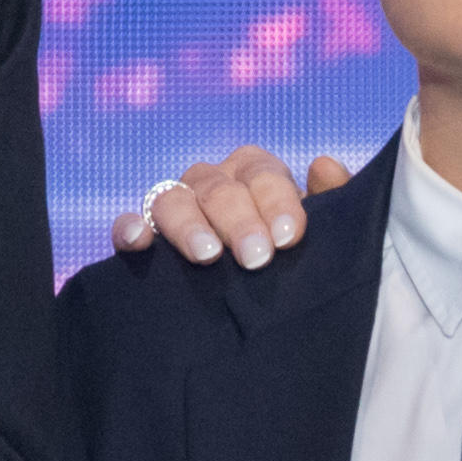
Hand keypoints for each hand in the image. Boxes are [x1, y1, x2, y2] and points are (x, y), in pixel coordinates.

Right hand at [112, 143, 342, 265]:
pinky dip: (130, 228)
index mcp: (255, 173)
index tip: (288, 237)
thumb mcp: (320, 227)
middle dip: (240, 222)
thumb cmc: (290, 249)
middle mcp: (213, 182)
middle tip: (256, 258)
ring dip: (189, 226)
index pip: (262, 173)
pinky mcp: (145, 233)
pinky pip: (131, 222)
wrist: (258, 295)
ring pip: (172, 199)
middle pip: (219, 188)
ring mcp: (176, 205)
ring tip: (208, 256)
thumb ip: (331, 198)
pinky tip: (139, 242)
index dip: (276, 200)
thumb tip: (325, 165)